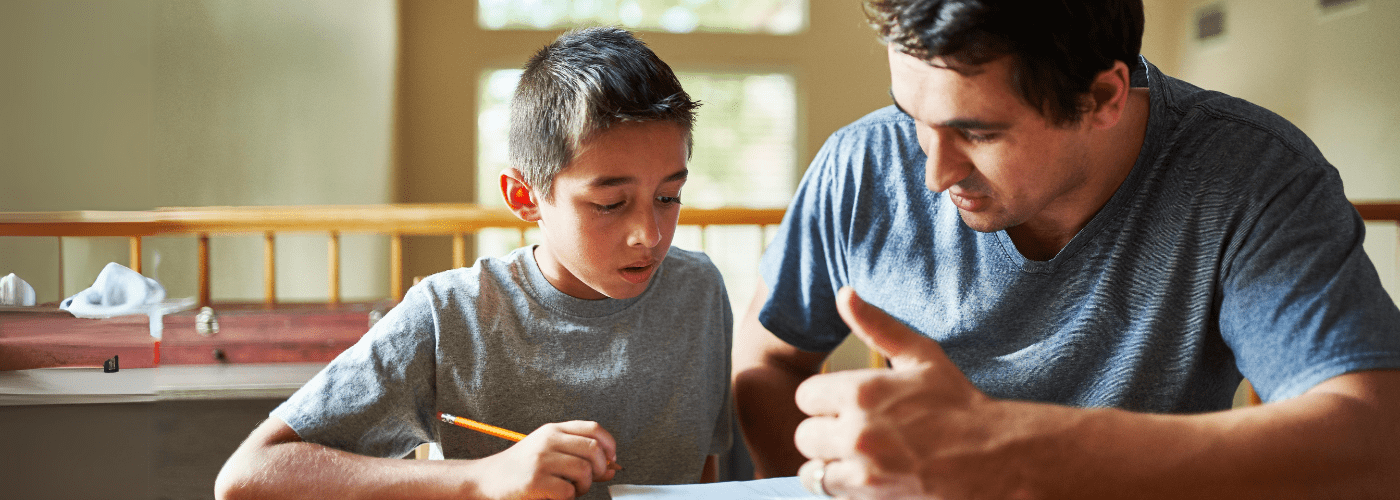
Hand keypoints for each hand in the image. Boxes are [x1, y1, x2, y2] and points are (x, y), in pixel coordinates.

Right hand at [466, 420, 618, 499]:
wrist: (486, 479)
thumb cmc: (520, 467)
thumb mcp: (549, 452)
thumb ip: (578, 456)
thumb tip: (611, 467)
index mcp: (553, 430)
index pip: (594, 428)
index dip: (609, 445)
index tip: (610, 460)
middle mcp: (548, 441)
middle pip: (594, 450)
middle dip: (599, 469)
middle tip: (588, 480)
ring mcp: (541, 460)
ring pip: (584, 471)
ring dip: (584, 486)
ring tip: (570, 489)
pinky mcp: (535, 481)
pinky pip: (568, 491)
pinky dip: (568, 498)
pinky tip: (556, 495)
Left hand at [792, 287, 1032, 498]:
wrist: (995, 458)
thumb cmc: (959, 404)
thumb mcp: (921, 356)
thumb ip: (877, 327)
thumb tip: (844, 293)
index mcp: (861, 391)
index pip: (806, 396)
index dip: (824, 400)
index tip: (846, 403)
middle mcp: (856, 432)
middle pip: (804, 435)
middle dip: (825, 432)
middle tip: (855, 431)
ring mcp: (863, 469)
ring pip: (813, 468)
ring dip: (831, 462)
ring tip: (860, 454)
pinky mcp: (871, 497)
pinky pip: (831, 491)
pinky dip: (843, 485)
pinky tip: (869, 473)